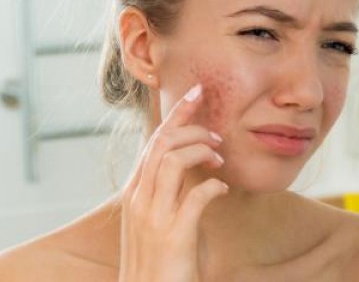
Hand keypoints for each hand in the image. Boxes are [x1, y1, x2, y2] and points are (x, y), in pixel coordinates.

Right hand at [119, 84, 229, 281]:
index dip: (176, 114)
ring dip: (201, 151)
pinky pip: (196, 197)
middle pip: (161, 143)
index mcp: (135, 194)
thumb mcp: (158, 223)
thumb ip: (168, 196)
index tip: (197, 93)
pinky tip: (223, 189)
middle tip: (218, 135)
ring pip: (172, 161)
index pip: (153, 142)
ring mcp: (154, 218)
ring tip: (219, 159)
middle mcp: (139, 201)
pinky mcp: (173, 236)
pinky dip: (213, 186)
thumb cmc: (158, 264)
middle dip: (192, 126)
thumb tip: (193, 172)